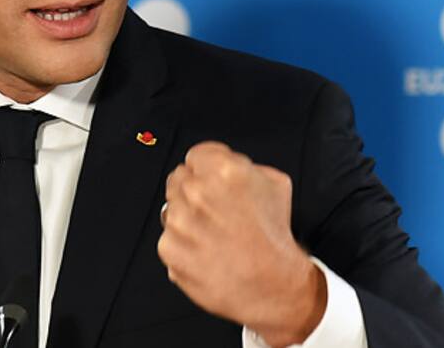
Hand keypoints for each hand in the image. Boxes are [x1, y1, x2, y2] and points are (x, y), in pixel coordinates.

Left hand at [156, 142, 324, 346]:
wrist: (273, 286)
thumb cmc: (274, 239)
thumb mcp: (276, 183)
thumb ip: (244, 164)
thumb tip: (223, 161)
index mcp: (223, 170)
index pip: (195, 156)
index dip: (207, 170)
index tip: (214, 183)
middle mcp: (197, 192)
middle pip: (179, 179)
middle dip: (195, 192)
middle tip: (216, 213)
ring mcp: (180, 221)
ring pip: (171, 208)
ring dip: (188, 219)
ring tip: (214, 236)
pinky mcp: (169, 247)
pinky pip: (168, 238)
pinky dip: (183, 245)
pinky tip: (206, 252)